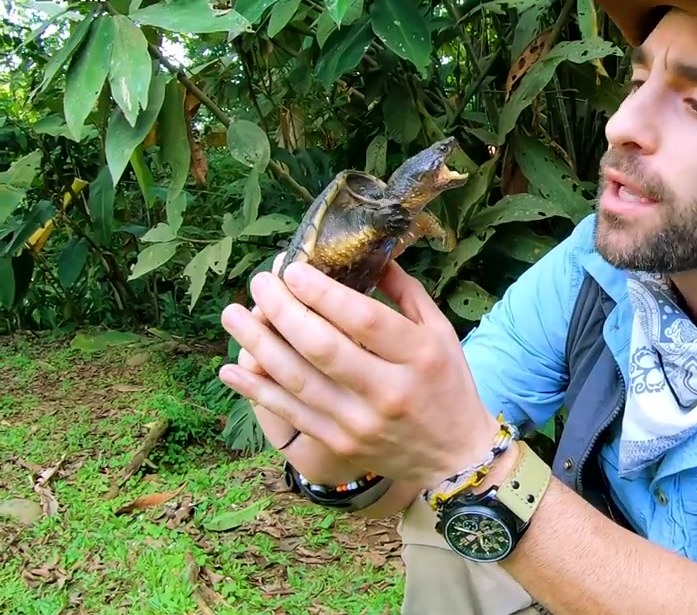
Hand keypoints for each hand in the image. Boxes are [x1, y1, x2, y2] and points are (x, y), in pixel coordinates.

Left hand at [218, 258, 502, 490]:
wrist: (454, 456)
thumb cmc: (448, 384)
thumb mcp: (440, 333)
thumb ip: (406, 292)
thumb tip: (370, 253)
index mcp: (419, 355)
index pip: (364, 319)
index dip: (323, 293)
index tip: (292, 269)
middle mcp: (389, 391)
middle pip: (324, 347)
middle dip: (282, 311)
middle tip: (259, 283)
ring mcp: (361, 422)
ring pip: (298, 380)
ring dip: (258, 345)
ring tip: (232, 314)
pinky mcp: (340, 445)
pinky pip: (291, 414)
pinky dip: (257, 390)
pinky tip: (231, 369)